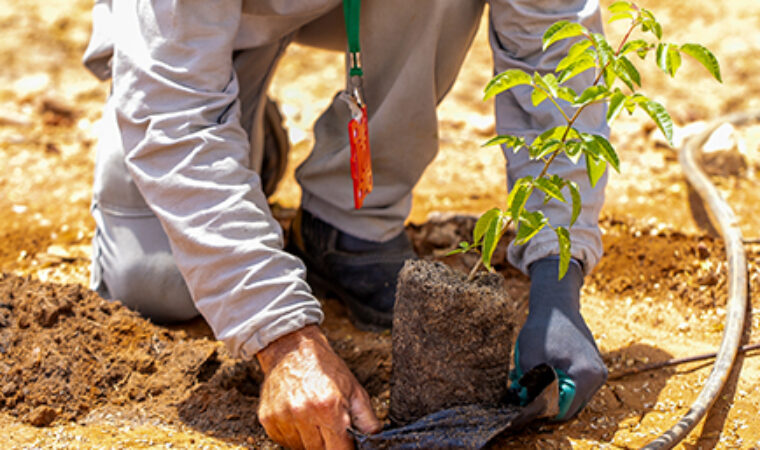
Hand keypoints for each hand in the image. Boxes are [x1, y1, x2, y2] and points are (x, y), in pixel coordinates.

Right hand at [257, 325, 381, 448]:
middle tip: (330, 424)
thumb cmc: (324, 367)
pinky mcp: (268, 420)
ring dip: (311, 440)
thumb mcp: (354, 389)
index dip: (345, 448)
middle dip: (329, 443)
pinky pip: (285, 441)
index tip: (346, 443)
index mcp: (328, 407)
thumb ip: (367, 419)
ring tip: (314, 417)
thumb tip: (376, 439)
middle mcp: (303, 414)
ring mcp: (283, 418)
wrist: (292, 348)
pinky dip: (295, 435)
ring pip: (302, 448)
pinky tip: (299, 417)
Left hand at [515, 257, 606, 419]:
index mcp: (587, 375)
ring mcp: (599, 374)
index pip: (563, 411)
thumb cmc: (542, 328)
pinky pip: (575, 388)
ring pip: (572, 399)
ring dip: (552, 394)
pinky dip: (559, 385)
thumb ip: (532, 388)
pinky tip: (543, 371)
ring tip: (533, 377)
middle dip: (546, 402)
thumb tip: (531, 411)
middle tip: (524, 389)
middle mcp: (599, 377)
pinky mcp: (593, 369)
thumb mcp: (528, 359)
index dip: (540, 409)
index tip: (523, 398)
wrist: (556, 305)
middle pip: (570, 408)